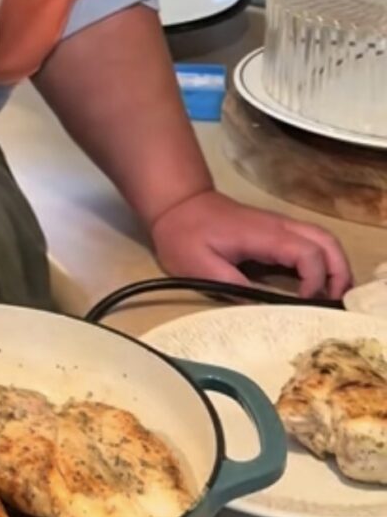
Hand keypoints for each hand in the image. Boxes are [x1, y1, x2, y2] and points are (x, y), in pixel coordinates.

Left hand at [150, 190, 351, 300]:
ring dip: (334, 266)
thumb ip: (233, 288)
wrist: (178, 204)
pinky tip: (315, 286)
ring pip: (324, 239)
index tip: (304, 305)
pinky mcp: (277, 232)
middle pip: (327, 242)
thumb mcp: (201, 268)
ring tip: (330, 297)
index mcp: (265, 235)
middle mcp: (280, 227)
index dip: (315, 282)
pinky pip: (311, 243)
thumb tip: (264, 311)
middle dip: (339, 272)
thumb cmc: (186, 236)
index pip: (308, 254)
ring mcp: (281, 227)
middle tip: (335, 303)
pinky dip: (322, 262)